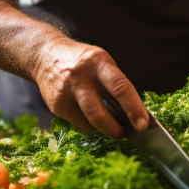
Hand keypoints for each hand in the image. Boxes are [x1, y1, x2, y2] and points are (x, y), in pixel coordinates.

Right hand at [32, 38, 149, 136]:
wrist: (46, 55)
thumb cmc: (84, 62)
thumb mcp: (102, 63)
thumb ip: (116, 85)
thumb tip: (134, 115)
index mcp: (98, 63)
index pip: (120, 87)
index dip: (133, 108)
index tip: (143, 125)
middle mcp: (80, 78)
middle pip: (99, 113)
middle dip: (115, 130)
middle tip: (124, 134)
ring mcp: (65, 93)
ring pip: (89, 124)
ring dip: (103, 129)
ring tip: (108, 124)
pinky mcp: (56, 106)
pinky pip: (78, 124)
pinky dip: (89, 125)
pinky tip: (87, 114)